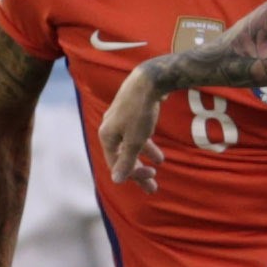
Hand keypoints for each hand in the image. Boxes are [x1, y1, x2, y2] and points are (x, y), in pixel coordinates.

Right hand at [100, 64, 165, 186]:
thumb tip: (116, 181)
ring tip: (159, 164)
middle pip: (122, 157)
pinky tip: (157, 150)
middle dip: (139, 171)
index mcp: (106, 136)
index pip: (116, 164)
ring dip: (144, 157)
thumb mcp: (135, 140)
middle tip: (153, 187)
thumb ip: (126, 161)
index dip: (133, 175)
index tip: (151, 180)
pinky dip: (146, 143)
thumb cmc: (140, 111)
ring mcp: (119, 121)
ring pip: (130, 145)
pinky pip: (135, 134)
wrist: (149, 79)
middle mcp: (109, 129)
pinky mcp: (130, 113)